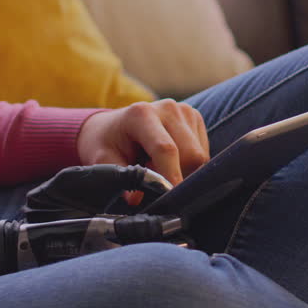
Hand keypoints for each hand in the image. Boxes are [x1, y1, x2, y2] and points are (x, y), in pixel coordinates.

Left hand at [77, 100, 210, 192]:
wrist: (114, 126)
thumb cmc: (108, 144)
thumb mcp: (104, 160)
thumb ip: (121, 177)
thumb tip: (136, 199)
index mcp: (141, 114)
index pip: (165, 149)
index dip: (171, 176)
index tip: (170, 196)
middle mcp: (167, 108)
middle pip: (190, 154)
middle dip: (178, 176)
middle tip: (156, 182)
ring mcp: (184, 110)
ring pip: (200, 156)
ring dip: (184, 171)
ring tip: (159, 167)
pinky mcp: (194, 117)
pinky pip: (203, 151)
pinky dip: (190, 164)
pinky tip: (171, 160)